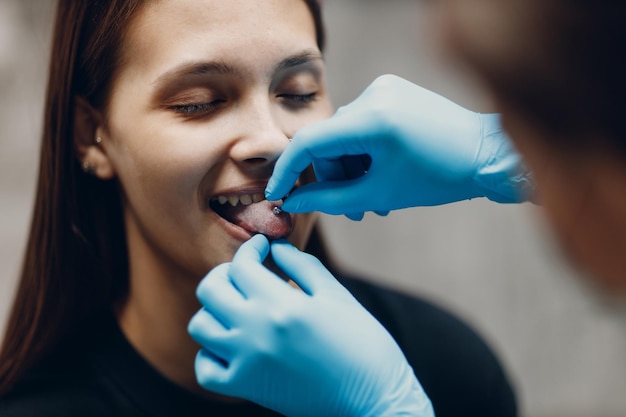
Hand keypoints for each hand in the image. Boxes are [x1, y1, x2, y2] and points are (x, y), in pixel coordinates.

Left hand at [188, 235, 433, 416]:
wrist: (373, 398)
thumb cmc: (362, 342)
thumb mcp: (336, 295)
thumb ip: (302, 266)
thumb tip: (275, 247)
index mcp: (281, 304)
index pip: (242, 265)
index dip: (250, 248)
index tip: (261, 247)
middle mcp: (255, 331)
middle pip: (210, 289)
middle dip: (225, 273)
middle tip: (246, 273)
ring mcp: (246, 362)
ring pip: (200, 325)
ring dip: (214, 311)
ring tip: (239, 308)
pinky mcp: (246, 388)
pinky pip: (205, 369)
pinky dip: (211, 353)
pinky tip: (234, 344)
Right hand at [266, 74, 532, 219]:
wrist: (485, 153)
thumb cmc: (438, 177)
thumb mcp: (379, 194)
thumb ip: (329, 200)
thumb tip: (291, 202)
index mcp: (372, 120)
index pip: (310, 142)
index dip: (288, 170)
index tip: (277, 192)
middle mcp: (374, 95)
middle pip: (329, 142)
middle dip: (335, 178)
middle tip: (353, 210)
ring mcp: (384, 88)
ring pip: (344, 134)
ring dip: (352, 166)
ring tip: (375, 195)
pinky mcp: (392, 89)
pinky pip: (361, 122)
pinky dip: (364, 148)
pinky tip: (383, 168)